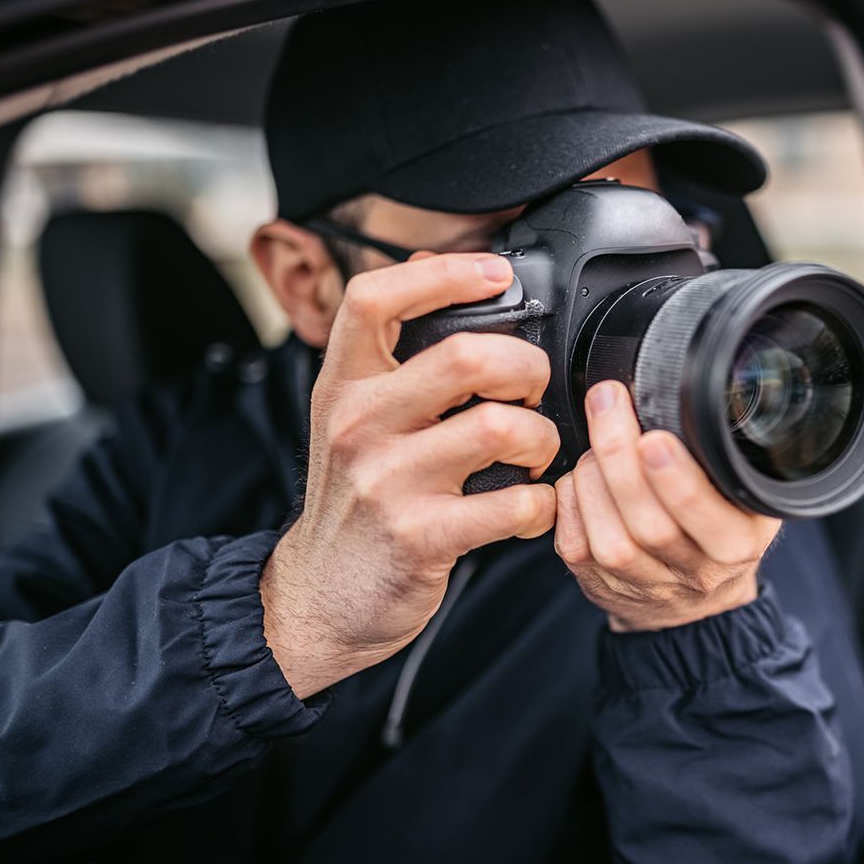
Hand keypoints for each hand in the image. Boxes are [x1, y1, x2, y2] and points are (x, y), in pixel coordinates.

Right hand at [261, 253, 559, 697]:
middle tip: (533, 391)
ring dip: (542, 439)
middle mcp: (359, 424)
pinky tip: (532, 506)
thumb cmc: (354, 500)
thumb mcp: (351, 417)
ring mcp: (388, 482)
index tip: (495, 273)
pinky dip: (543, 503)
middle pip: (467, 356)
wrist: (320, 597)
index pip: (375, 298)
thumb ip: (389, 351)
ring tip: (536, 455)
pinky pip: (516, 503)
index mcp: (343, 385)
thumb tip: (431, 266)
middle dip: (526, 367)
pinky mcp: (423, 536)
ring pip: (502, 427)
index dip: (445, 273)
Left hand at [554, 381, 780, 630]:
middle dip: (621, 457)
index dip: (679, 483)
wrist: (692, 596)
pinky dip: (571, 498)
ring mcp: (645, 585)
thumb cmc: (717, 526)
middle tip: (608, 403)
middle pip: (650, 526)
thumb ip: (725, 458)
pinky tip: (581, 474)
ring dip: (593, 478)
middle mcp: (695, 573)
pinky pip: (576, 545)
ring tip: (598, 440)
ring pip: (610, 540)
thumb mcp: (745, 493)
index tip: (656, 439)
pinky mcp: (601, 584)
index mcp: (738, 544)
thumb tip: (684, 395)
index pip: (711, 521)